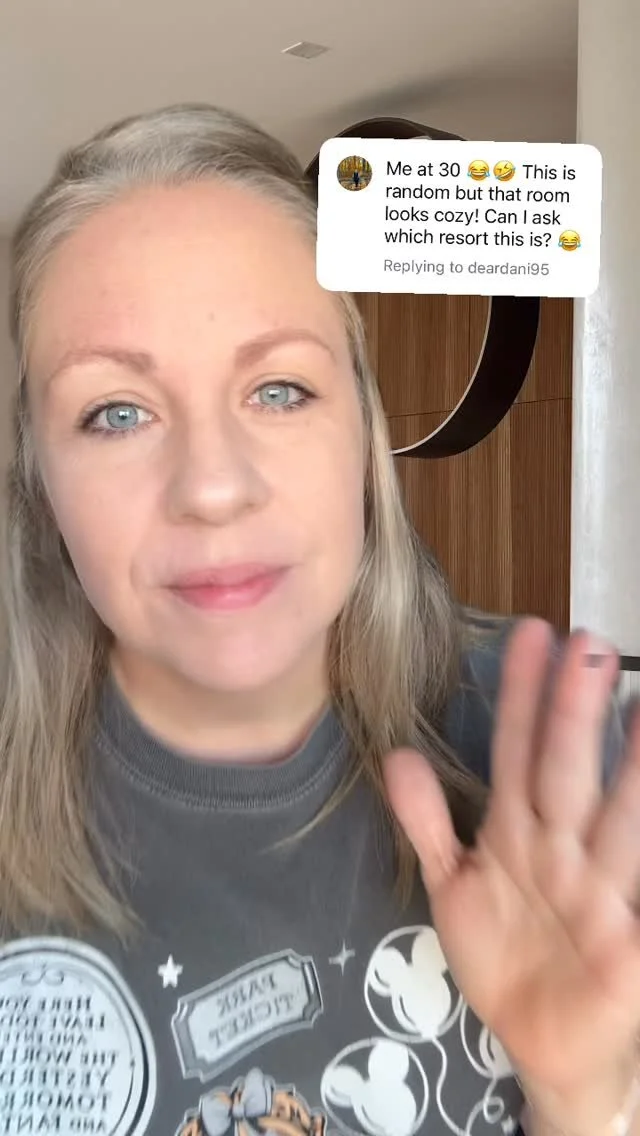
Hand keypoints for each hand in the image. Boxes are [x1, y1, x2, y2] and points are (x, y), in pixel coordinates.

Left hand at [384, 619, 639, 1109]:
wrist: (543, 1046)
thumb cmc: (504, 954)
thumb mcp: (455, 885)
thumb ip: (428, 822)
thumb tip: (399, 754)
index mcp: (520, 832)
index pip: (519, 752)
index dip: (521, 697)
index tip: (531, 634)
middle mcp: (564, 850)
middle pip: (568, 772)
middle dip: (574, 713)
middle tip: (589, 645)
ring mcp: (598, 894)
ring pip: (619, 822)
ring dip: (633, 770)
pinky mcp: (627, 944)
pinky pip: (639, 890)